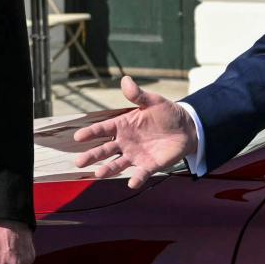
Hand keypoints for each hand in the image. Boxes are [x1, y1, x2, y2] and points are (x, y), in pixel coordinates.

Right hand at [71, 75, 197, 188]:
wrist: (187, 128)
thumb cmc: (166, 113)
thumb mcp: (153, 101)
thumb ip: (138, 95)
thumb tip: (126, 80)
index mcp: (123, 125)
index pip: (103, 129)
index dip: (90, 133)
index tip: (78, 137)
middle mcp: (125, 142)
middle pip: (105, 150)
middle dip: (92, 156)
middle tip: (79, 162)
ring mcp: (135, 155)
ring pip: (118, 164)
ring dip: (108, 169)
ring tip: (98, 174)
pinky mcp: (149, 165)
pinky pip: (141, 173)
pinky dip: (137, 179)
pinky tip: (132, 183)